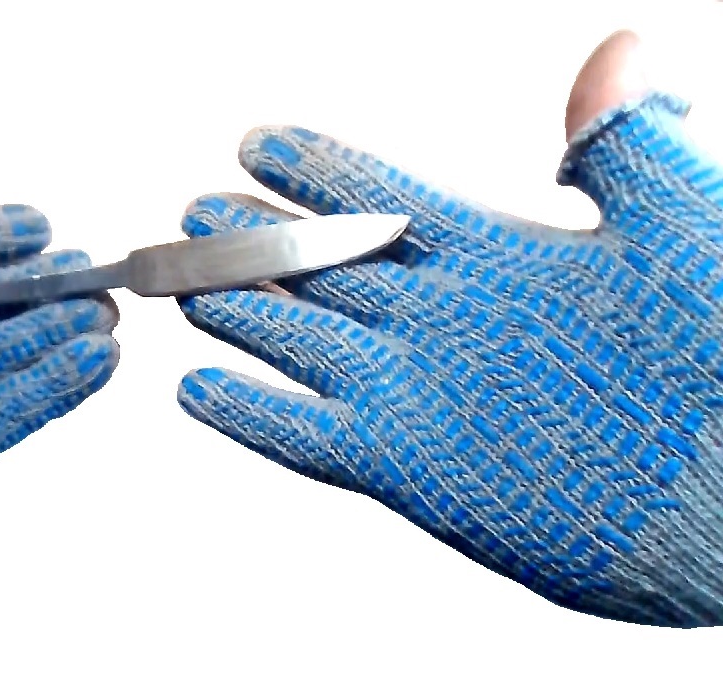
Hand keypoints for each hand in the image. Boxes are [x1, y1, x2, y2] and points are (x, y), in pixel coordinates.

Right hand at [176, 31, 722, 625]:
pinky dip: (249, 415)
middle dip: (252, 237)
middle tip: (194, 209)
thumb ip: (632, 145)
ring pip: (297, 341)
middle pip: (319, 267)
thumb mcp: (687, 228)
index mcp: (500, 254)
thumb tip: (617, 52)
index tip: (257, 140)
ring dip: (236, 312)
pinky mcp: (408, 468)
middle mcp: (443, 321)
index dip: (317, 167)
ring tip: (182, 284)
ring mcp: (417, 395)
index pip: (382, 193)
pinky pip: (303, 436)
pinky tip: (203, 392)